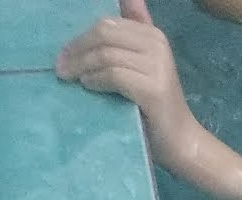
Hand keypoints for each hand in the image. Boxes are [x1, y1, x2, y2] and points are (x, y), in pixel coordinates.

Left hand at [57, 0, 200, 173]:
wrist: (182, 142)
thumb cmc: (155, 109)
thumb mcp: (141, 67)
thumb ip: (128, 38)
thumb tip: (125, 0)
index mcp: (154, 35)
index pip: (108, 24)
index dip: (82, 37)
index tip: (65, 54)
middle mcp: (157, 45)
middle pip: (104, 35)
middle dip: (77, 49)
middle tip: (60, 66)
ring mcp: (157, 66)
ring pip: (106, 55)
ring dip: (82, 66)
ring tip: (69, 78)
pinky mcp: (153, 89)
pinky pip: (114, 75)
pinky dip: (95, 80)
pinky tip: (86, 86)